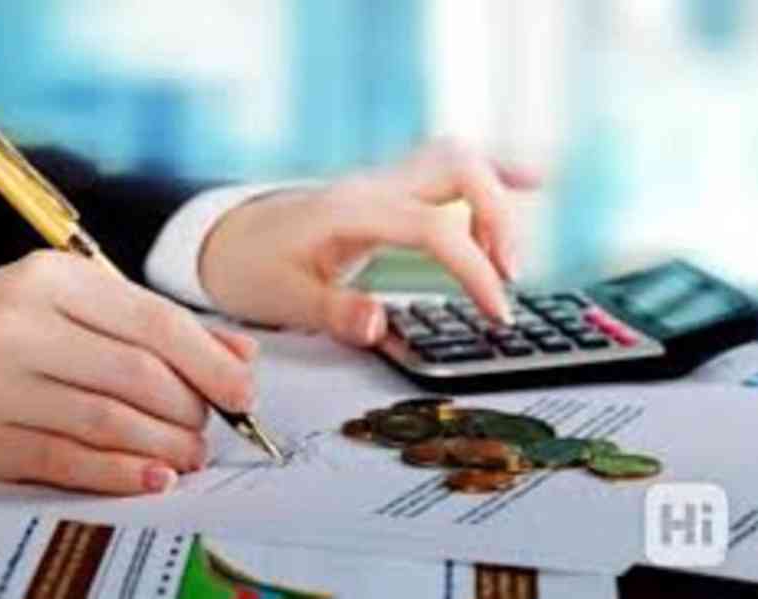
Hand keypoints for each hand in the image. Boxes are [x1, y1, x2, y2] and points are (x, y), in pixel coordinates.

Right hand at [0, 251, 256, 494]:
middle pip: (136, 374)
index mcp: (56, 279)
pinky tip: (152, 476)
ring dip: (163, 444)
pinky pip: (67, 460)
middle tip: (207, 426)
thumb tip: (242, 356)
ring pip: (107, 420)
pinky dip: (120, 472)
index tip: (242, 392)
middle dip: (189, 407)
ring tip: (190, 454)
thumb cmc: (18, 322)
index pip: (154, 323)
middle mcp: (22, 326)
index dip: (209, 362)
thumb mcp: (84, 301)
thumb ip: (162, 324)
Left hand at [200, 139, 541, 345]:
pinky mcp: (390, 190)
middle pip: (458, 168)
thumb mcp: (283, 300)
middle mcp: (373, 187)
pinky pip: (447, 167)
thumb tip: (379, 326)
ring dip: (497, 197)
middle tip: (508, 278)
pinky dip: (491, 175)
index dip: (474, 268)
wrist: (228, 239)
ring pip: (457, 159)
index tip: (497, 312)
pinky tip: (529, 181)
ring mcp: (383, 182)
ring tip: (509, 254)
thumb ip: (333, 312)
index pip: (433, 227)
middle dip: (499, 219)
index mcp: (349, 213)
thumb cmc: (253, 269)